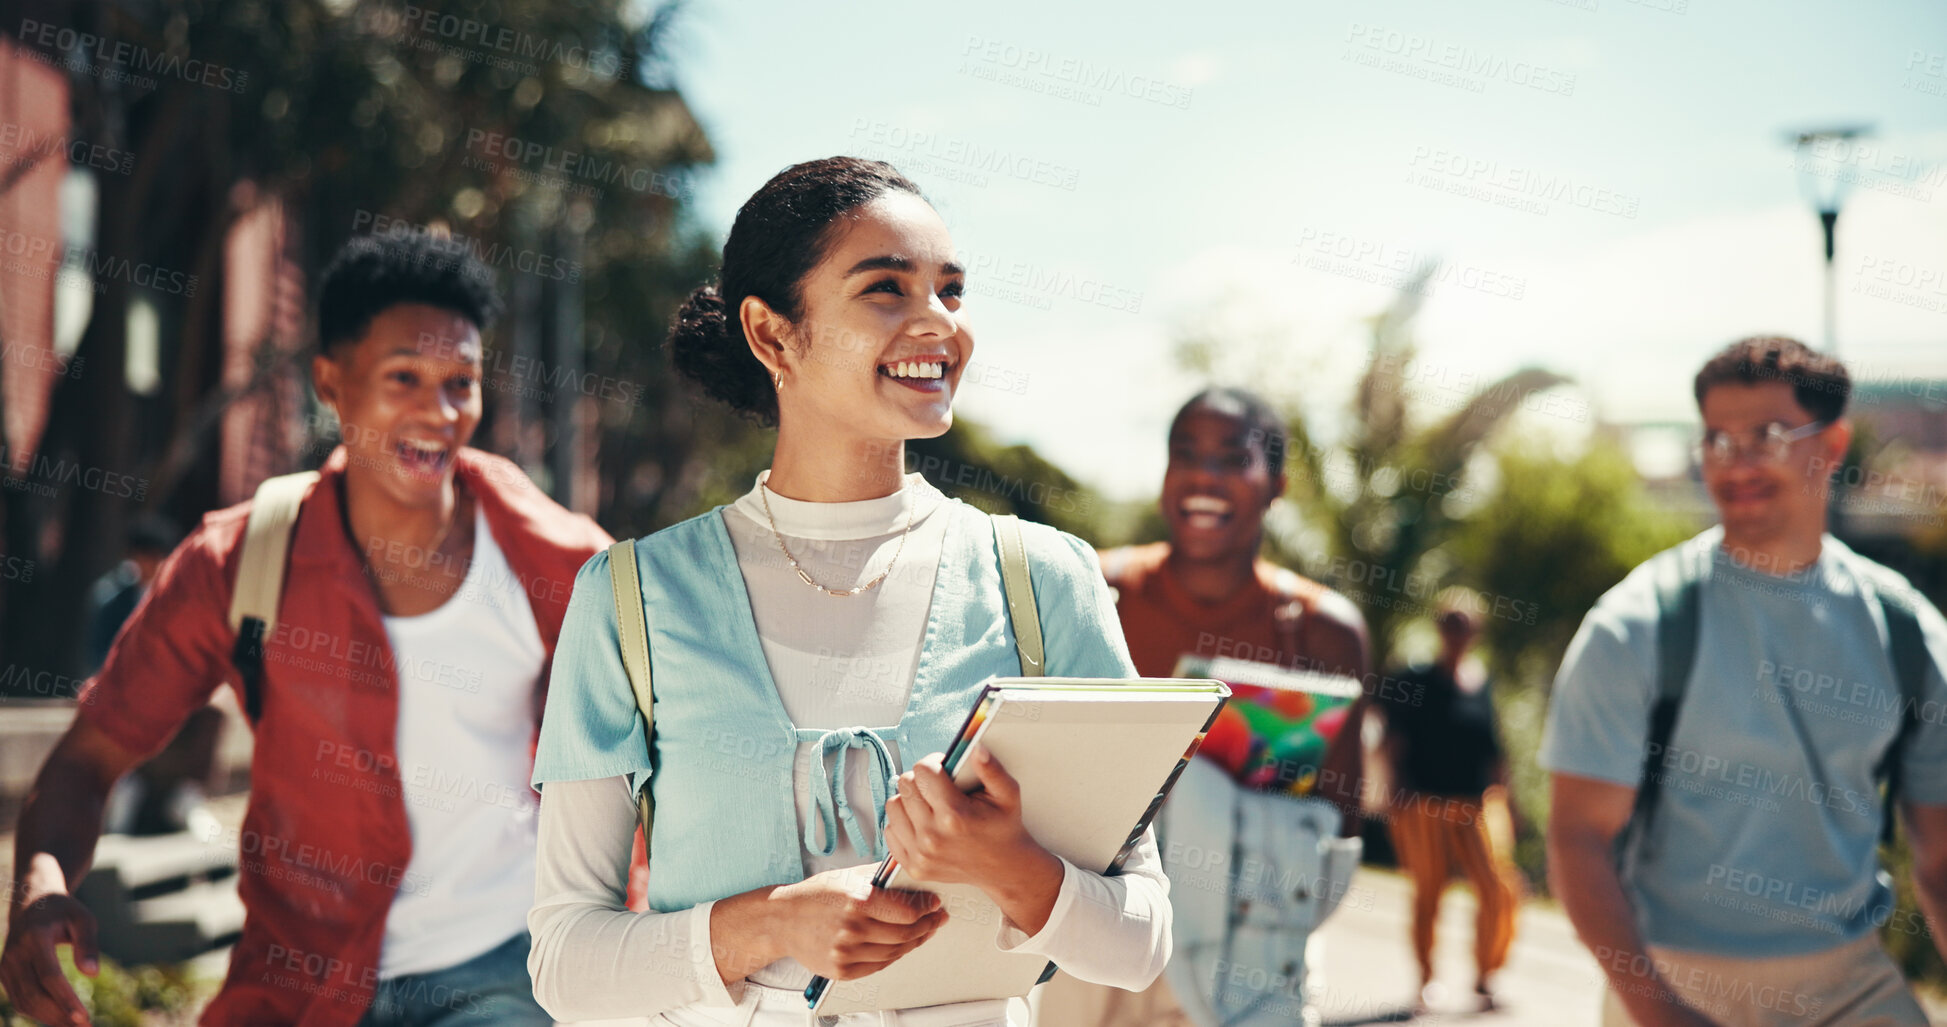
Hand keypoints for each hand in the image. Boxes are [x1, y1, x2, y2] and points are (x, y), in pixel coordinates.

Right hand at [0, 892, 97, 1026]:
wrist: (31, 903)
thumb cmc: (63, 911)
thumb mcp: (82, 918)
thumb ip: (88, 943)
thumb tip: (93, 973)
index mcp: (35, 937)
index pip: (49, 976)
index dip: (65, 999)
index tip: (83, 1018)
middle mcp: (15, 953)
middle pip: (34, 994)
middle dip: (59, 1015)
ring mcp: (5, 965)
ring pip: (24, 1001)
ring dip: (48, 1018)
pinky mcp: (3, 973)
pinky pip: (19, 999)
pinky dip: (38, 1012)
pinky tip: (60, 1018)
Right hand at [768, 865, 946, 980]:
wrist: (782, 920)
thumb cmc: (816, 895)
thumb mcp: (848, 876)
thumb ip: (880, 877)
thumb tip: (911, 873)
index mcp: (858, 900)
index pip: (907, 911)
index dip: (927, 909)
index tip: (935, 904)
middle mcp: (853, 928)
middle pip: (905, 934)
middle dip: (927, 926)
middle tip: (936, 919)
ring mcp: (846, 952)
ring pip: (895, 952)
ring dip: (914, 942)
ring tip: (922, 932)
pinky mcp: (841, 970)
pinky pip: (879, 966)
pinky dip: (893, 956)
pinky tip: (900, 946)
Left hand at [884, 748, 1041, 890]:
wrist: (1003, 868)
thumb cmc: (1003, 826)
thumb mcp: (1007, 794)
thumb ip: (992, 769)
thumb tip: (976, 748)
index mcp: (954, 815)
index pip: (922, 770)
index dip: (933, 763)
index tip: (944, 769)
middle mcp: (933, 836)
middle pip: (905, 785)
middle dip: (920, 779)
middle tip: (937, 786)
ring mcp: (920, 854)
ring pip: (893, 806)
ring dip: (908, 800)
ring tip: (928, 803)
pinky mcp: (913, 866)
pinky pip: (890, 831)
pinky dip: (903, 823)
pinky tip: (922, 823)